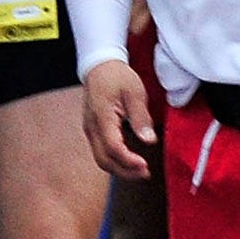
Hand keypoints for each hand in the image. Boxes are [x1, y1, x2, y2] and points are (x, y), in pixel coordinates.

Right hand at [80, 59, 156, 179]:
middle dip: (125, 171)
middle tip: (145, 173)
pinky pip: (101, 152)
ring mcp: (90, 130)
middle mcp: (92, 127)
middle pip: (104, 159)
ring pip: (101, 159)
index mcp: (102, 116)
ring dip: (120, 169)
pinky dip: (115, 160)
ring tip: (140, 170)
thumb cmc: (116, 76)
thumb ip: (140, 117)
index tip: (144, 165)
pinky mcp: (93, 130)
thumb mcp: (134, 92)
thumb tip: (149, 140)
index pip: (112, 147)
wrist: (99, 66)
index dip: (128, 160)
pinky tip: (130, 160)